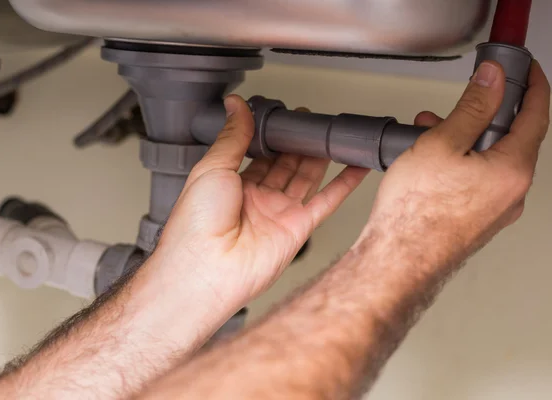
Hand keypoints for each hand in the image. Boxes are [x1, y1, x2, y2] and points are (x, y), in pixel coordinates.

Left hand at [156, 96, 368, 300]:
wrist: (206, 269)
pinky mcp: (298, 229)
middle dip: (300, 144)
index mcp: (234, 185)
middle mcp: (258, 200)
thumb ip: (232, 136)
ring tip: (335, 136)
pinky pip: (326, 202)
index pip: (261, 155)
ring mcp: (280, 214)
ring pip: (308, 179)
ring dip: (322, 158)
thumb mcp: (212, 168)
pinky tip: (355, 168)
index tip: (288, 117)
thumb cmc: (196, 226)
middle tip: (314, 123)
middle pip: (287, 165)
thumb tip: (235, 106)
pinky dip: (343, 185)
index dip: (275, 137)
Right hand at [361, 61, 549, 271]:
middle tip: (466, 97)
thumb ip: (473, 107)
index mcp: (513, 170)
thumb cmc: (416, 213)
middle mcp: (512, 192)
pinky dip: (461, 161)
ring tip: (430, 130)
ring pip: (490, 159)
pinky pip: (477, 179)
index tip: (526, 68)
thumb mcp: (442, 143)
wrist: (398, 259)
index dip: (532, 83)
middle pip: (511, 136)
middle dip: (484, 112)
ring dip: (466, 137)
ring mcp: (495, 209)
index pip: (537, 114)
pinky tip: (431, 159)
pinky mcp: (477, 219)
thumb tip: (492, 80)